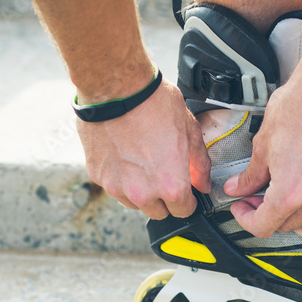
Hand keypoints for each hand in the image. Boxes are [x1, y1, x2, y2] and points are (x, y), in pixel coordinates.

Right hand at [77, 80, 210, 218]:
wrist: (116, 89)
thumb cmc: (153, 104)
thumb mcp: (189, 130)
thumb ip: (199, 163)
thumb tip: (202, 182)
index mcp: (171, 185)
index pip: (183, 211)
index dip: (187, 201)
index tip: (184, 191)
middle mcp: (143, 193)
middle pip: (157, 212)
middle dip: (163, 197)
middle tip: (162, 172)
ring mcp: (117, 187)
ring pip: (134, 203)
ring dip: (140, 190)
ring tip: (142, 161)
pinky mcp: (99, 177)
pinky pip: (114, 186)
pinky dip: (120, 177)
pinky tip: (124, 155)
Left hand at [222, 72, 301, 245]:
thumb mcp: (263, 143)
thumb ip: (250, 174)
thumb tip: (238, 187)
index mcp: (290, 193)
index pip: (263, 226)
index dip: (246, 219)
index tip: (242, 208)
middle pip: (288, 227)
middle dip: (269, 215)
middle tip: (260, 197)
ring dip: (301, 224)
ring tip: (290, 204)